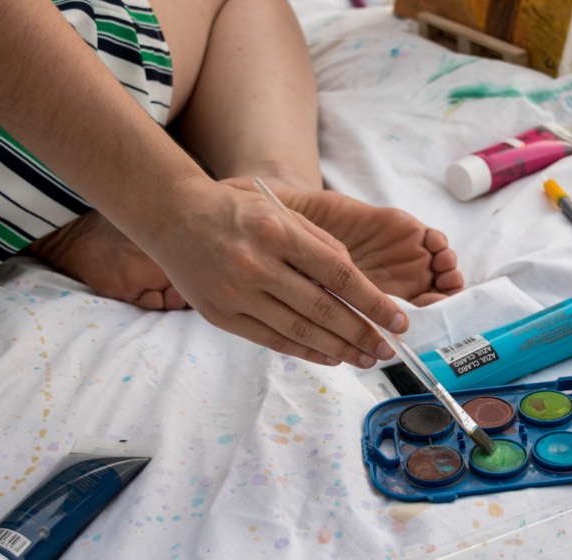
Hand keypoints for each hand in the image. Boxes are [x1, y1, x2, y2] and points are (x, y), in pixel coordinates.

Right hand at [139, 176, 405, 367]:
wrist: (172, 216)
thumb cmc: (238, 212)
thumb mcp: (283, 212)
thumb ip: (322, 245)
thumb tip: (358, 286)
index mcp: (278, 232)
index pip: (340, 275)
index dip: (374, 302)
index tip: (399, 320)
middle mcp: (256, 264)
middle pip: (324, 309)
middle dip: (362, 333)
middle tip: (387, 350)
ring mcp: (235, 293)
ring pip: (300, 331)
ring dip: (338, 349)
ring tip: (364, 358)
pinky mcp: (220, 315)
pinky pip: (272, 340)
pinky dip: (305, 352)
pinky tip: (330, 357)